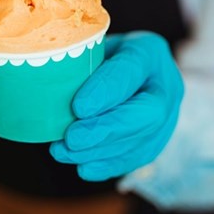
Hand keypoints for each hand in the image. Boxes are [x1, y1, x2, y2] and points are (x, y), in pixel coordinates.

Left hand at [50, 32, 183, 181]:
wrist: (134, 74)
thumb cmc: (104, 56)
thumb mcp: (94, 46)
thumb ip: (79, 59)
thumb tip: (44, 75)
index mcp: (148, 51)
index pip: (130, 69)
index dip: (106, 90)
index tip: (78, 107)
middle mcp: (166, 84)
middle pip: (145, 113)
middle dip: (106, 129)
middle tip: (72, 139)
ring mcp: (169, 115)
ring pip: (142, 140)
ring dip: (100, 151)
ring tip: (65, 152)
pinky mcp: (159, 139)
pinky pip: (138, 157)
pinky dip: (108, 165)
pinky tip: (84, 168)